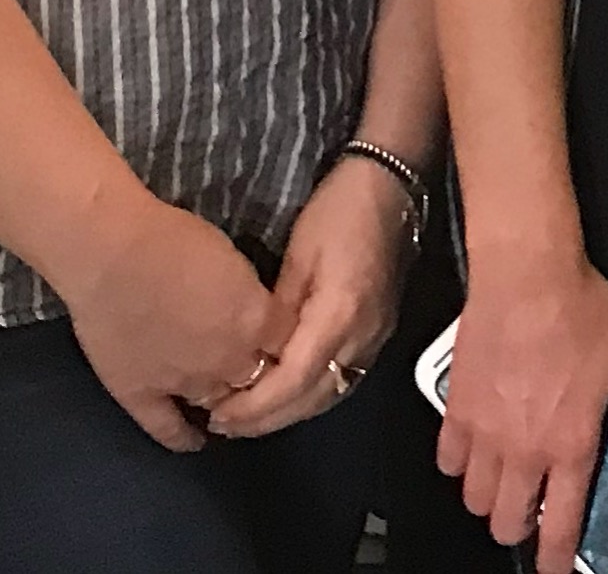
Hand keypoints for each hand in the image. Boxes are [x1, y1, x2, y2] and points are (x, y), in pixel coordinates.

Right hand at [59, 194, 278, 450]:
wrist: (112, 254)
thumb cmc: (174, 239)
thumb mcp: (232, 259)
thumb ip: (249, 297)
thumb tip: (251, 313)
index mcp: (254, 321)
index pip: (289, 345)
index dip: (289, 344)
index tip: (284, 342)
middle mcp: (226, 360)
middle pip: (259, 381)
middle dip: (262, 376)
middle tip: (258, 372)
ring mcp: (182, 383)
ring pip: (218, 406)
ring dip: (227, 405)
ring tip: (231, 405)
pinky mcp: (140, 395)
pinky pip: (167, 428)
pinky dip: (184, 438)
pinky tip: (195, 441)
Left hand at [207, 156, 414, 439]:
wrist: (390, 183)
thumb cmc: (339, 209)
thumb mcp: (299, 254)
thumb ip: (278, 312)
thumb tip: (253, 356)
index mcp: (341, 314)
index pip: (293, 381)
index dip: (254, 406)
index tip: (217, 414)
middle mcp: (364, 336)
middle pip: (313, 399)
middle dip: (266, 419)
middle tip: (222, 423)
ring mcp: (376, 337)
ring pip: (330, 395)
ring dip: (287, 412)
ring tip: (245, 416)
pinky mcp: (378, 332)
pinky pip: (342, 380)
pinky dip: (309, 395)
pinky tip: (283, 393)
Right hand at [440, 248, 607, 573]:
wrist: (527, 274)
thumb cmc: (578, 308)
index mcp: (570, 444)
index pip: (561, 525)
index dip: (557, 558)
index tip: (557, 568)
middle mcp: (524, 450)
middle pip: (506, 524)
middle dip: (520, 527)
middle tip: (533, 508)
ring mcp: (484, 434)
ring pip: (474, 499)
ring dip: (490, 497)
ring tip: (507, 479)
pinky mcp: (456, 410)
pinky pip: (448, 461)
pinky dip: (460, 464)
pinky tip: (476, 447)